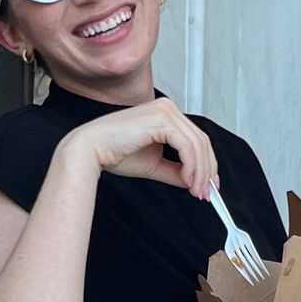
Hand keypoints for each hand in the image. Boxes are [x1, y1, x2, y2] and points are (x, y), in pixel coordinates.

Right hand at [61, 100, 216, 199]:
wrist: (91, 150)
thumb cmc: (114, 152)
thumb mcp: (154, 165)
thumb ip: (176, 171)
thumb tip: (194, 181)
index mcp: (166, 114)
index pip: (196, 138)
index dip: (207, 163)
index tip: (209, 184)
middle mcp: (167, 108)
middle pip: (201, 141)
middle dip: (206, 170)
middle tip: (206, 192)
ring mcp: (165, 111)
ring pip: (197, 144)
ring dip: (200, 172)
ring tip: (196, 190)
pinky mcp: (161, 119)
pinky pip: (186, 146)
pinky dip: (191, 166)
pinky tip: (186, 180)